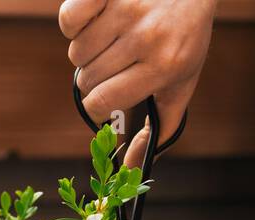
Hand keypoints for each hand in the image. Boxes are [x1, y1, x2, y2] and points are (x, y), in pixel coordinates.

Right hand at [60, 0, 215, 166]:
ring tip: (109, 37)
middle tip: (114, 60)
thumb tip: (131, 168)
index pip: (103, 102)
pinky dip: (74, 22)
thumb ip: (161, 125)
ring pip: (77, 51)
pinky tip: (95, 18)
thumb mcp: (182, 80)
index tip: (101, 99)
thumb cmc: (185, 35)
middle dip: (94, 75)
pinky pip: (69, 19)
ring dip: (86, 48)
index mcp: (165, 66)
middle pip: (87, 77)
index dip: (95, 105)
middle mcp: (148, 38)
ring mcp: (128, 10)